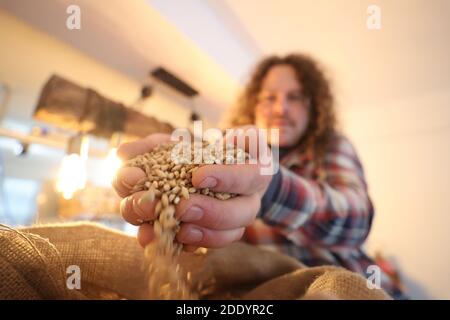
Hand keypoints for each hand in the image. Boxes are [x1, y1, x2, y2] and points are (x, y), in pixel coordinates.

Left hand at [113, 131, 272, 250]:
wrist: (212, 172)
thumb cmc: (198, 151)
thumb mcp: (181, 141)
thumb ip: (154, 146)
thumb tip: (123, 156)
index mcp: (253, 170)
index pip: (250, 175)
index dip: (227, 177)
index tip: (199, 176)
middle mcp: (249, 199)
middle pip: (241, 213)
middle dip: (210, 212)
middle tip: (181, 209)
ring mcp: (234, 221)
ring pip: (226, 235)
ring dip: (194, 235)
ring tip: (160, 228)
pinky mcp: (214, 235)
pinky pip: (204, 246)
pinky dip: (178, 244)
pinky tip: (151, 238)